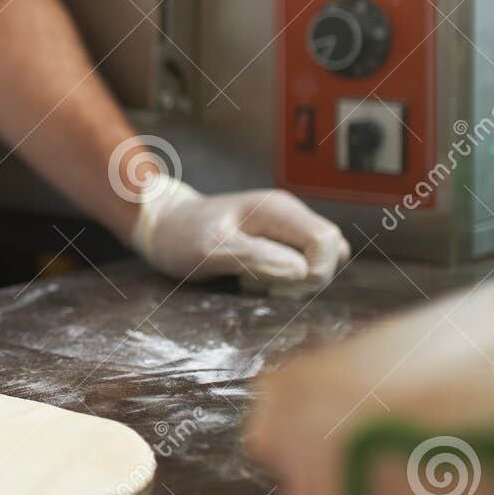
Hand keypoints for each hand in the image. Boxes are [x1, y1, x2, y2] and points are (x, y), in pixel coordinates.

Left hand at [132, 178, 350, 285]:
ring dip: (295, 283)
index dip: (313, 271)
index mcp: (277, 209)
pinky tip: (254, 281)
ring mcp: (285, 228)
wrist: (162, 226)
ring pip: (319, 262)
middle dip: (305, 280)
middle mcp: (289, 214)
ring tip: (252, 281)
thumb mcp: (208, 250)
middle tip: (258, 284)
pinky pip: (302, 267)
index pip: (327, 242)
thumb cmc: (179, 236)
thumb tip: (300, 271)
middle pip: (331, 252)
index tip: (274, 284)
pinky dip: (285, 282)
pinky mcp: (279, 242)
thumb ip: (253, 257)